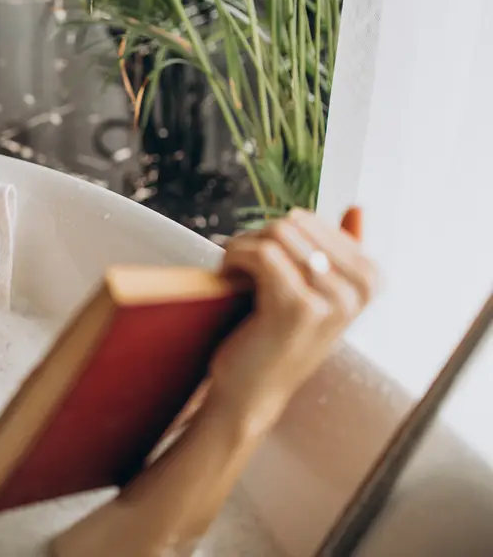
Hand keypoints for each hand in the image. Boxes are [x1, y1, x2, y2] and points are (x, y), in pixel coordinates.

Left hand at [207, 208, 376, 429]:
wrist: (253, 389)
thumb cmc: (278, 336)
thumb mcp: (318, 292)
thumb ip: (339, 252)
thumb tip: (359, 208)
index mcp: (369, 280)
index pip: (311, 220)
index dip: (273, 234)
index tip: (262, 259)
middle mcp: (358, 290)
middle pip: (293, 223)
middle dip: (257, 237)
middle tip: (241, 263)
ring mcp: (332, 301)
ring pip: (277, 234)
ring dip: (243, 246)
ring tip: (234, 269)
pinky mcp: (298, 307)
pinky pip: (262, 253)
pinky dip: (235, 256)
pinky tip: (227, 275)